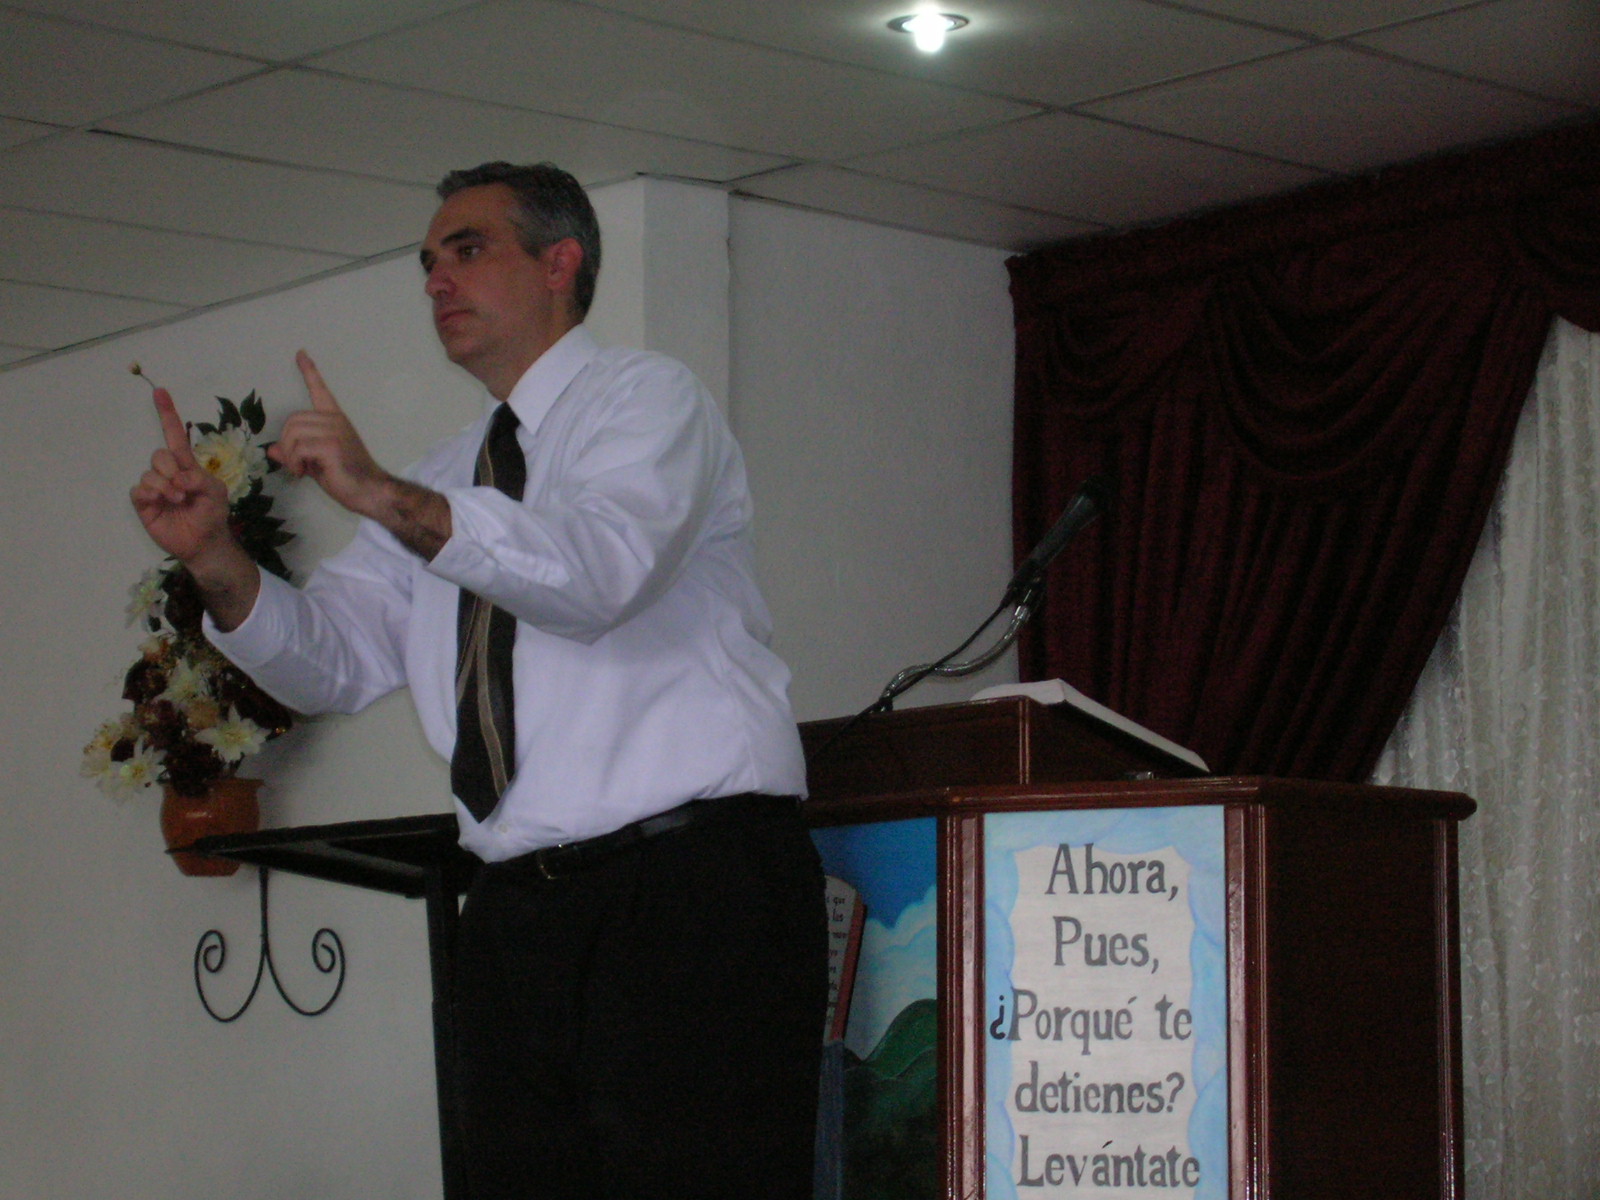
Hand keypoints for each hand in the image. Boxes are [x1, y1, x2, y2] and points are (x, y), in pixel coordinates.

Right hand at [130, 387, 233, 565]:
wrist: (204, 543)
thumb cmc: (212, 514)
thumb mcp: (217, 493)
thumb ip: (201, 479)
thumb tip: (179, 477)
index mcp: (186, 466)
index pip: (174, 436)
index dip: (167, 414)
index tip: (160, 391)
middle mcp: (168, 473)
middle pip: (159, 454)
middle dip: (171, 468)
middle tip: (184, 488)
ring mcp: (155, 488)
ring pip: (149, 472)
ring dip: (165, 485)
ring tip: (178, 499)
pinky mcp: (144, 503)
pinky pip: (139, 489)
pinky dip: (152, 493)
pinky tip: (162, 502)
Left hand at [271, 351, 392, 517]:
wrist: (370, 492)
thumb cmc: (347, 479)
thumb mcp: (314, 463)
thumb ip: (295, 453)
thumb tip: (272, 450)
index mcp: (334, 420)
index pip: (321, 390)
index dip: (309, 372)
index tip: (301, 354)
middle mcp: (335, 420)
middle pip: (292, 420)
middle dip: (286, 444)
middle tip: (296, 464)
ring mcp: (335, 430)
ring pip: (292, 433)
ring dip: (290, 456)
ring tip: (301, 469)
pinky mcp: (331, 444)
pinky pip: (298, 448)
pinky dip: (295, 463)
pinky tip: (304, 472)